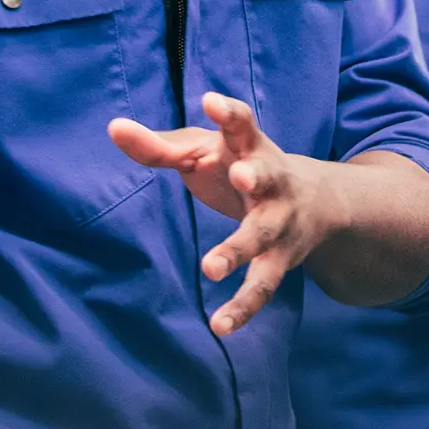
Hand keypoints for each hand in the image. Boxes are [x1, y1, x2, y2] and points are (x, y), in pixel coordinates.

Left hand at [109, 93, 343, 335]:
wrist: (315, 201)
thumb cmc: (239, 164)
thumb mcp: (203, 150)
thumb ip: (159, 146)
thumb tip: (112, 128)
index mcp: (249, 145)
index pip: (242, 123)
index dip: (229, 112)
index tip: (212, 102)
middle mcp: (271, 181)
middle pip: (266, 176)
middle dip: (255, 175)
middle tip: (241, 175)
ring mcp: (280, 222)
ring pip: (263, 236)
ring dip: (239, 250)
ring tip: (210, 267)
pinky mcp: (281, 260)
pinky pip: (262, 286)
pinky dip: (243, 308)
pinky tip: (219, 326)